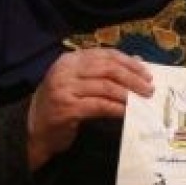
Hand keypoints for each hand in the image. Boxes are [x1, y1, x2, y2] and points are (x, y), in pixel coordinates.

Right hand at [27, 48, 153, 168]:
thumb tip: (137, 61)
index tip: (146, 73)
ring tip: (142, 102)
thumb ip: (104, 71)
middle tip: (149, 89)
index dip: (128, 63)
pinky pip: (99, 105)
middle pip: (107, 69)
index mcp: (69, 60)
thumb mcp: (81, 83)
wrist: (36, 129)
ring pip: (105, 87)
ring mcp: (64, 89)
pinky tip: (127, 113)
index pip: (105, 54)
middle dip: (132, 78)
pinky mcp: (66, 108)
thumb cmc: (62, 104)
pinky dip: (116, 108)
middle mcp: (65, 70)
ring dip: (128, 94)